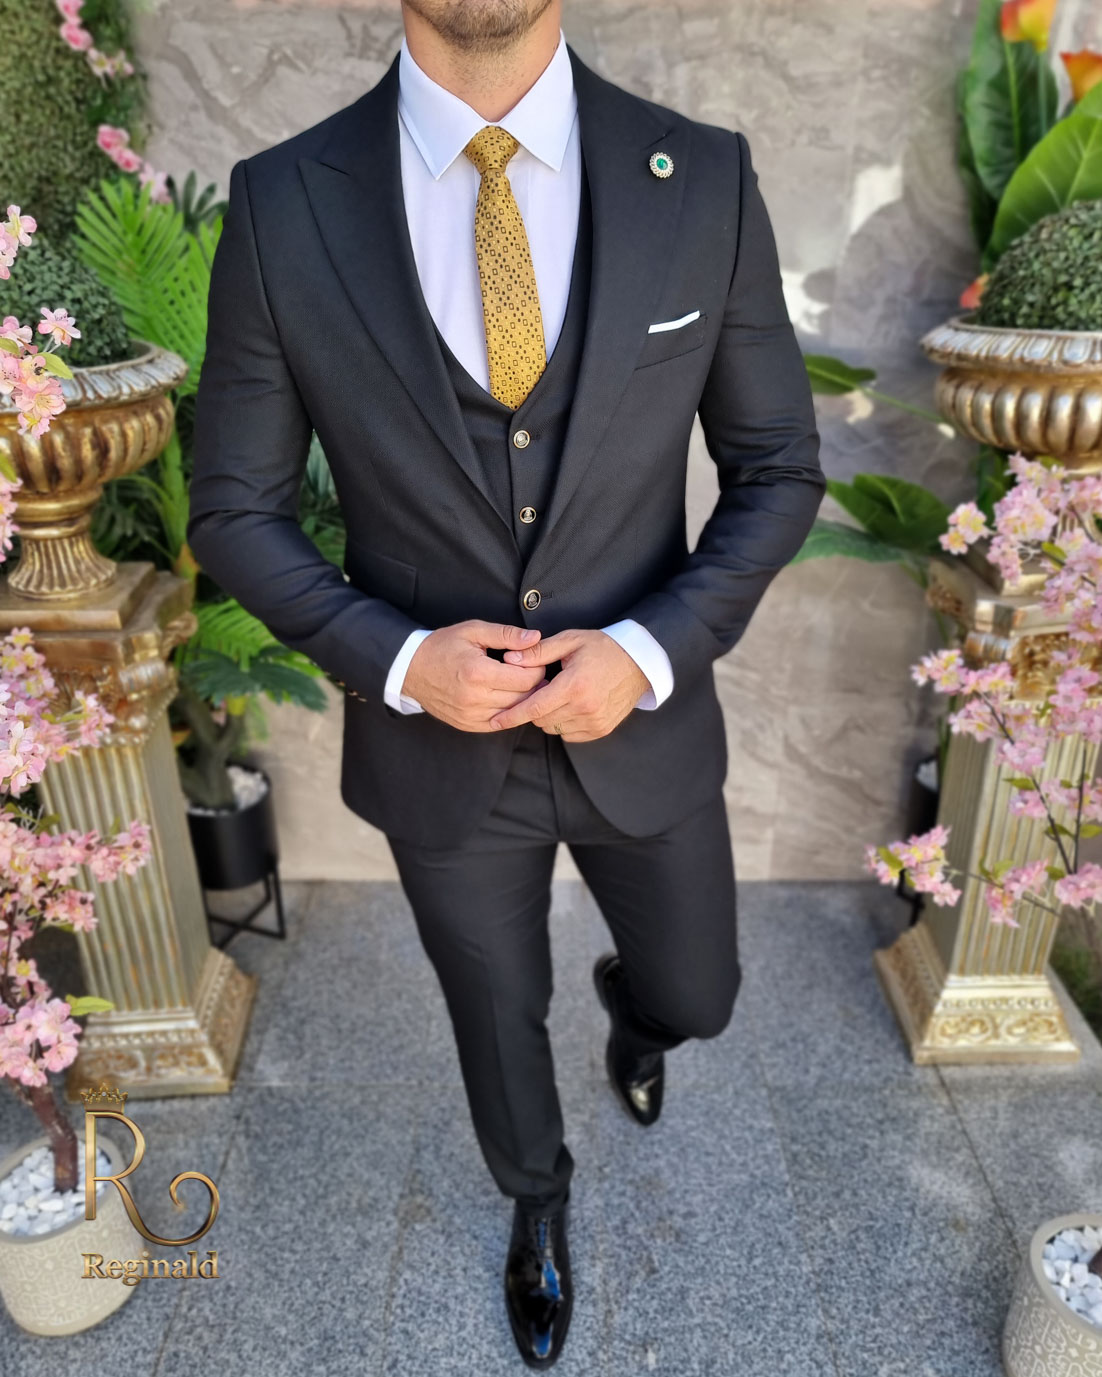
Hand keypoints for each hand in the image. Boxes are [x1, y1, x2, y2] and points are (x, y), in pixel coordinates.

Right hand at [402, 620, 548, 731]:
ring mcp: (470, 715)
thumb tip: (536, 638)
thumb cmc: (442, 646)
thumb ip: (506, 634)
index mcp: (478, 673)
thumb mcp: (473, 631)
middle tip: (532, 670)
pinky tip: (505, 696)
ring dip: (522, 699)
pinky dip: (508, 711)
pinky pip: (500, 723)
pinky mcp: (467, 725)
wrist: (411, 669)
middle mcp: (475, 699)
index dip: (538, 668)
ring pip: (514, 713)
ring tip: (519, 682)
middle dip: (533, 684)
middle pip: (524, 698)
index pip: (527, 679)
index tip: (534, 660)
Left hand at [488, 629, 650, 740]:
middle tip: (543, 688)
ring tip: (560, 695)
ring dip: (549, 716)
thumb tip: (509, 659)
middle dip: (534, 707)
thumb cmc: (602, 648)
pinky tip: (572, 705)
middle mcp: (585, 708)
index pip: (533, 708)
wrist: (639, 663)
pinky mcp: (601, 729)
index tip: (494, 721)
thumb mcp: (569, 641)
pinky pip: (569, 734)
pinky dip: (564, 723)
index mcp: (574, 685)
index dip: (511, 716)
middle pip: (541, 720)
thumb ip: (537, 652)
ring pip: (554, 728)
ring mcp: (594, 721)